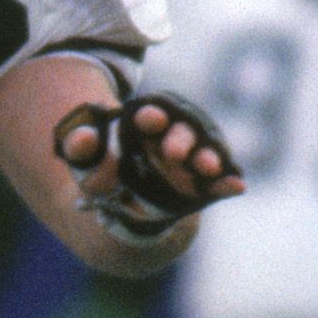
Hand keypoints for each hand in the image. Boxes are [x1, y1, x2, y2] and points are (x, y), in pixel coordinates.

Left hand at [55, 90, 245, 237]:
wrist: (121, 204)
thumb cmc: (102, 173)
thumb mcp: (83, 162)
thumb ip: (80, 147)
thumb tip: (83, 137)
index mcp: (144, 124)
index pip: (152, 113)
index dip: (153, 115)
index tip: (150, 118)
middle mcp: (173, 137)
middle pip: (184, 129)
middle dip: (182, 138)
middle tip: (174, 153)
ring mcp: (192, 159)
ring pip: (206, 151)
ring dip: (209, 157)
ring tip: (206, 167)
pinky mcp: (205, 183)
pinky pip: (221, 180)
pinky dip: (229, 182)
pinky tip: (237, 186)